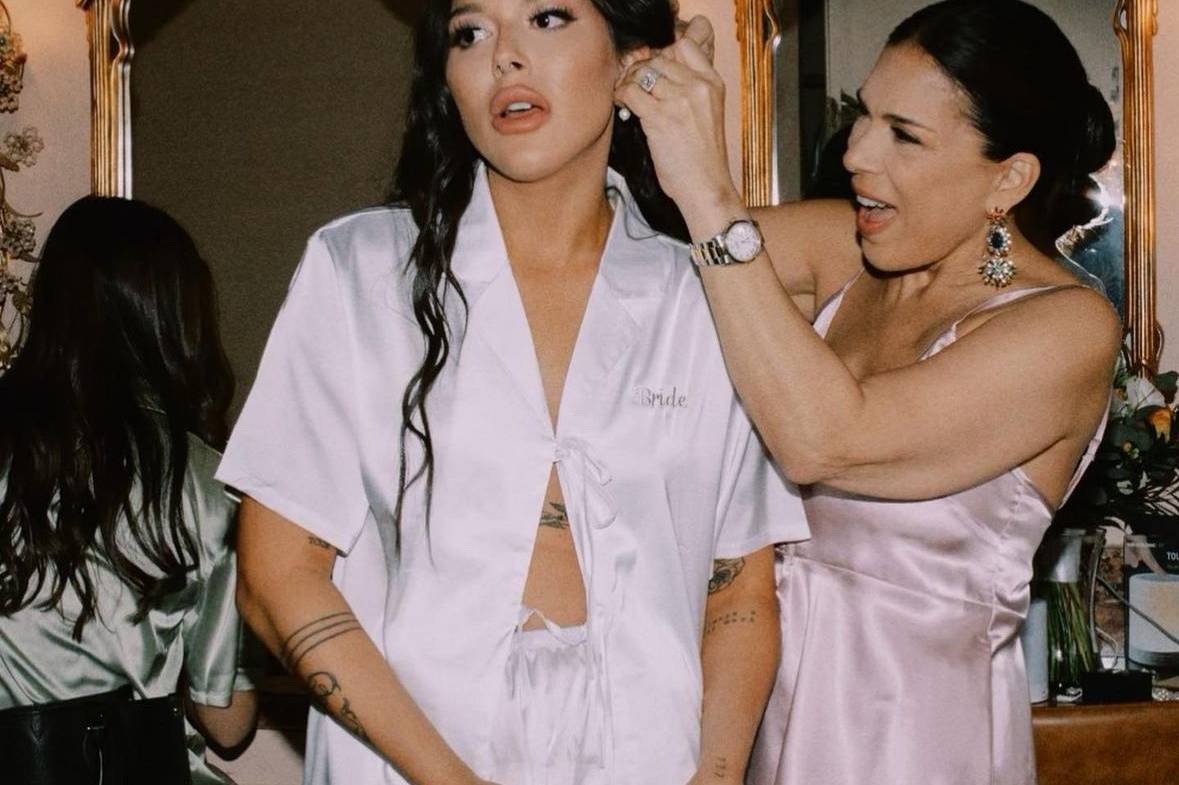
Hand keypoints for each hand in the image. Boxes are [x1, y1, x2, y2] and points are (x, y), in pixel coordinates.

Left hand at [615, 18, 742, 237]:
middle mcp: (698, 87)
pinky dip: (621, 96)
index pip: (684, 46)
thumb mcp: (707, 114)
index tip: (652, 72)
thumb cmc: (702, 158)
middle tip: (631, 85)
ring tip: (626, 97)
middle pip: (658, 59)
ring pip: (642, 73)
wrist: (706, 188)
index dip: (662, 56)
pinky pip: (630, 93)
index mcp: (713, 83)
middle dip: (639, 70)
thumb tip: (653, 74)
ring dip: (628, 83)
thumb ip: (688, 91)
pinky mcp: (660, 117)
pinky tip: (622, 106)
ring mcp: (679, 100)